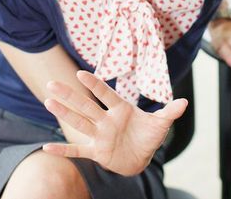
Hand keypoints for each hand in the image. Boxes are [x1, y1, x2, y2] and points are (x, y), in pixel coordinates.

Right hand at [42, 71, 187, 175]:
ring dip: (64, 113)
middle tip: (52, 84)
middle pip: (85, 106)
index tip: (81, 74)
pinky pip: (77, 150)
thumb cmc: (149, 136)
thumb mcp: (161, 125)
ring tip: (48, 101)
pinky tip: (47, 146)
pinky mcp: (97, 152)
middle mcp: (106, 120)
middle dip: (70, 95)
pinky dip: (63, 149)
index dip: (94, 85)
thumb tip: (184, 102)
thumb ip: (169, 112)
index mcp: (121, 110)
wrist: (141, 157)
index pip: (105, 94)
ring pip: (79, 123)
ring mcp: (100, 136)